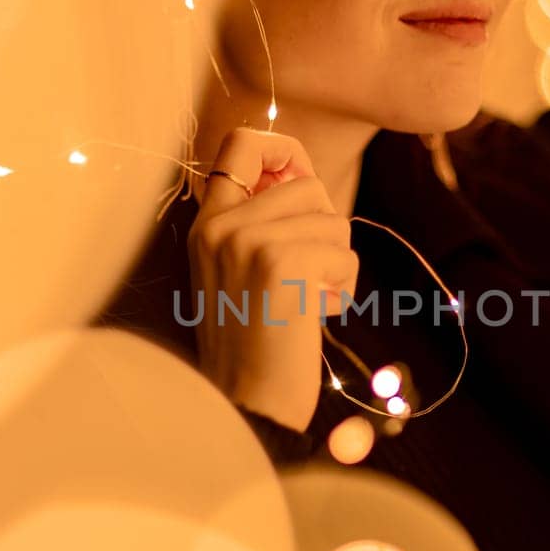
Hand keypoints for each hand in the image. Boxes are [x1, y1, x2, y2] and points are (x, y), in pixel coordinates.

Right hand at [188, 128, 359, 432]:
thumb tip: (303, 172)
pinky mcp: (280, 265)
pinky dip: (343, 290)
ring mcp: (246, 242)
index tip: (302, 183)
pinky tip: (315, 317)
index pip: (242, 144)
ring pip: (332, 220)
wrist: (247, 406)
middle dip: (326, 229)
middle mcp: (219, 225)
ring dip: (336, 264)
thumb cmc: (257, 345)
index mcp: (205, 223)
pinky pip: (344, 255)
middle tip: (309, 276)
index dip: (285, 151)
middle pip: (307, 185)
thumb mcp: (243, 272)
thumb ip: (262, 222)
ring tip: (308, 302)